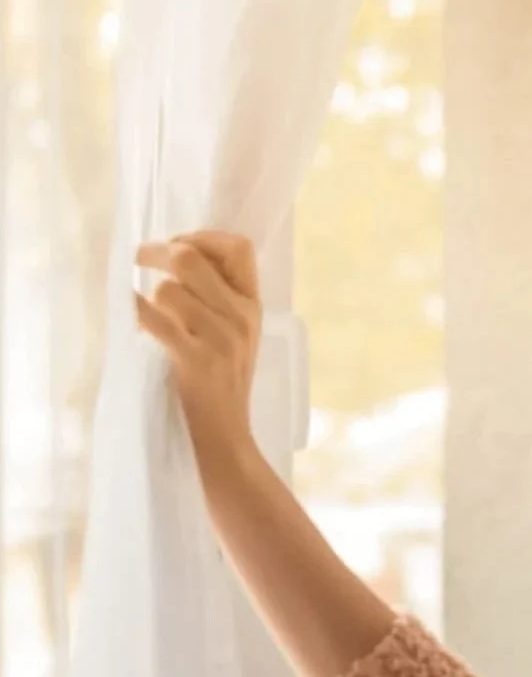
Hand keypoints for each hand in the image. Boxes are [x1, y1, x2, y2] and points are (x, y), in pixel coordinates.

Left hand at [134, 231, 261, 474]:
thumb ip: (217, 301)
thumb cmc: (220, 387)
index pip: (238, 246)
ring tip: (143, 314)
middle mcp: (242, 317)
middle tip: (138, 261)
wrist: (224, 439)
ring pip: (167, 289)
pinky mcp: (197, 361)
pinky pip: (152, 318)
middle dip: (155, 253)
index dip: (201, 236)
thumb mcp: (234, 339)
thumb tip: (172, 259)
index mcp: (253, 307)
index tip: (178, 246)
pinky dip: (133, 315)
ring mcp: (222, 339)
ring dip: (145, 298)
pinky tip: (132, 324)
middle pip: (191, 257)